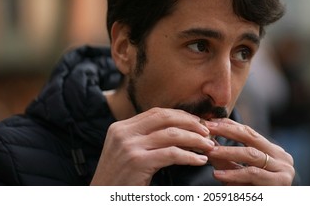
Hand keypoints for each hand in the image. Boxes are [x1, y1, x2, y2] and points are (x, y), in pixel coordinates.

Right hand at [90, 107, 214, 184]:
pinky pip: (171, 154)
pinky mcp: (138, 162)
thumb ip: (142, 138)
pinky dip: (190, 156)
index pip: (156, 112)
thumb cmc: (118, 180)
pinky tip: (199, 160)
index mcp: (120, 128)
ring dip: (195, 139)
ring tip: (208, 146)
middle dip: (190, 122)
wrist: (101, 199)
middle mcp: (124, 133)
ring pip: (172, 134)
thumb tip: (174, 130)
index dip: (180, 115)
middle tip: (207, 131)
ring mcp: (130, 146)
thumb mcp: (124, 152)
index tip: (196, 122)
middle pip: (165, 118)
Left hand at [205, 118, 294, 184]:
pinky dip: (233, 174)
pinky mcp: (278, 186)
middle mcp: (283, 159)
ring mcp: (283, 172)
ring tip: (210, 152)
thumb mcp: (241, 174)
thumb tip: (208, 143)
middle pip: (251, 138)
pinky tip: (217, 175)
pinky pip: (252, 175)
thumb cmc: (254, 194)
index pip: (250, 132)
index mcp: (276, 152)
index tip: (210, 122)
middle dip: (227, 132)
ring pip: (252, 155)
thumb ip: (228, 159)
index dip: (229, 126)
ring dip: (228, 152)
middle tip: (207, 130)